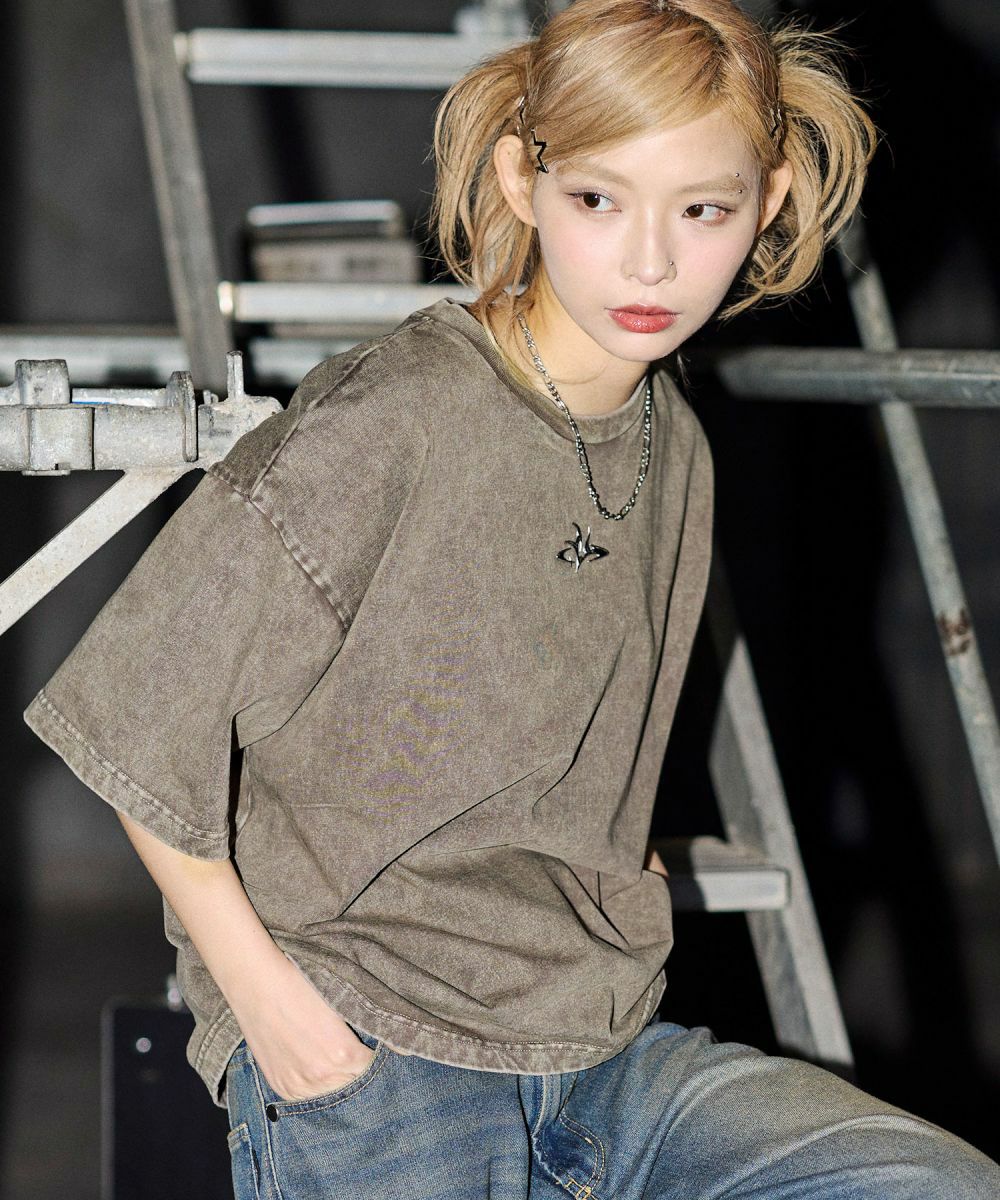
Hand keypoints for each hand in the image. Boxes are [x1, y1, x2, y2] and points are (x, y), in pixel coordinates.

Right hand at [235, 955, 375, 1101]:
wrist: (257, 984)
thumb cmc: (300, 984)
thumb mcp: (341, 1003)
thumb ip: (364, 1029)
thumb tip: (388, 1044)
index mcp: (344, 1053)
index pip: (373, 1067)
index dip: (375, 1055)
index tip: (374, 1047)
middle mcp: (323, 1076)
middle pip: (355, 1086)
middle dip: (358, 1072)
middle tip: (355, 1054)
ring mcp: (299, 1085)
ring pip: (332, 1095)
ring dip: (337, 1082)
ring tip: (333, 1059)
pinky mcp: (282, 1087)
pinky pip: (308, 1096)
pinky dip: (316, 1086)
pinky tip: (315, 1065)